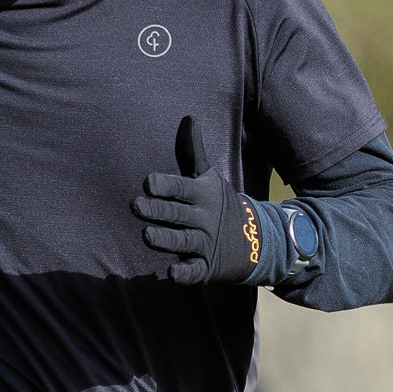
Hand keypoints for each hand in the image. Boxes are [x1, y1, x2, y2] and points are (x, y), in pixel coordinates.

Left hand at [132, 117, 262, 284]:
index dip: (165, 185)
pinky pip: (195, 271)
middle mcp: (203, 218)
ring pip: (183, 242)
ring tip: (146, 235)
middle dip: (158, 210)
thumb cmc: (219, 203)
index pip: (181, 187)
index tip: (147, 182)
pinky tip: (171, 273)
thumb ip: (193, 151)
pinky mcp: (207, 267)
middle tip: (136, 206)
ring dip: (166, 239)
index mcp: (202, 194)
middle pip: (177, 214)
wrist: (256, 239)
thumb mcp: (209, 177)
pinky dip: (185, 273)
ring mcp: (206, 243)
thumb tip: (189, 118)